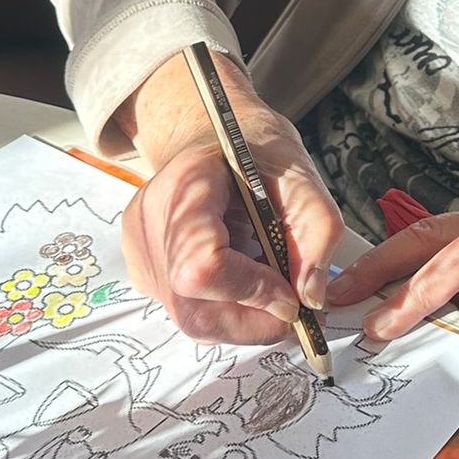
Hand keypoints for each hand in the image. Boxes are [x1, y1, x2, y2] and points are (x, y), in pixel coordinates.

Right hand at [116, 54, 342, 344]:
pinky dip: (227, 311)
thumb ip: (318, 228)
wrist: (213, 137)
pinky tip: (242, 278)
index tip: (292, 294)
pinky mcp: (143, 271)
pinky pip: (187, 312)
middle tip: (292, 303)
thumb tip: (310, 297)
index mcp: (186, 187)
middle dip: (256, 319)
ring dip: (245, 319)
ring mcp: (140, 251)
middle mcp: (149, 223)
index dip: (253, 292)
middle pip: (195, 308)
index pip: (203, 266)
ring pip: (192, 320)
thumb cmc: (254, 151)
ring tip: (268, 286)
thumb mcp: (300, 173)